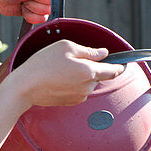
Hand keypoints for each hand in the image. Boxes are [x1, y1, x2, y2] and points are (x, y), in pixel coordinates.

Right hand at [10, 40, 124, 108]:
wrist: (25, 87)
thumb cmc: (43, 64)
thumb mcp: (66, 47)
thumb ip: (89, 51)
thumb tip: (104, 53)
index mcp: (90, 72)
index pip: (114, 71)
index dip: (121, 66)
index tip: (125, 63)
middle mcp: (88, 87)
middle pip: (98, 75)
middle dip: (91, 67)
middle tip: (72, 59)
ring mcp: (79, 97)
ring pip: (87, 83)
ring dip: (80, 75)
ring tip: (60, 69)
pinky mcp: (70, 102)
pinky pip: (78, 90)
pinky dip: (72, 84)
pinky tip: (57, 78)